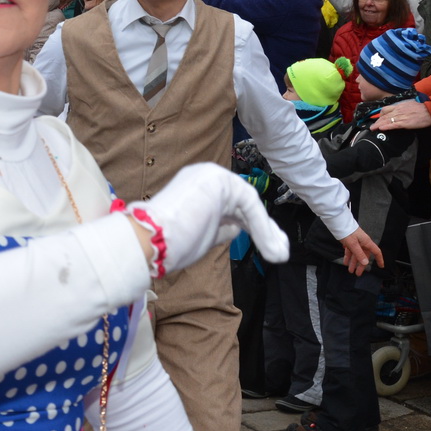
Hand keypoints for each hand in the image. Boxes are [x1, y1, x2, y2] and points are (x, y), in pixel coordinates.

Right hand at [130, 163, 289, 274]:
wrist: (149, 242)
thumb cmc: (168, 244)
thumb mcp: (204, 235)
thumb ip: (220, 228)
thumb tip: (237, 229)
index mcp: (197, 187)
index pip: (233, 204)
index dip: (254, 225)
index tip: (270, 244)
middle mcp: (205, 176)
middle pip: (245, 202)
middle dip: (266, 227)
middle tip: (281, 249)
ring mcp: (212, 176)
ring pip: (249, 205)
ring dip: (267, 232)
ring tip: (278, 254)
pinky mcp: (219, 182)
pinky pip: (250, 206)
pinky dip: (262, 228)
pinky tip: (270, 246)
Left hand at [337, 228, 383, 276]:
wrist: (339, 223)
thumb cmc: (347, 232)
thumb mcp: (353, 244)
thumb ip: (359, 254)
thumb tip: (365, 263)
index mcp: (366, 242)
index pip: (376, 252)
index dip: (379, 259)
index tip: (381, 266)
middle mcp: (362, 243)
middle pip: (364, 256)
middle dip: (361, 265)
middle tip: (357, 273)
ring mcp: (356, 242)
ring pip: (356, 254)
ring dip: (353, 262)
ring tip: (350, 270)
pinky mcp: (350, 241)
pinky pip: (350, 251)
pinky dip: (348, 256)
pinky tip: (345, 262)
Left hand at [373, 99, 430, 130]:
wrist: (429, 110)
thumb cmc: (422, 108)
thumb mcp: (409, 104)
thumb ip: (402, 107)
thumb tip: (398, 110)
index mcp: (399, 106)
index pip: (385, 109)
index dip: (380, 115)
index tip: (378, 119)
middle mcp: (398, 110)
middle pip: (384, 116)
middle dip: (377, 121)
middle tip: (371, 126)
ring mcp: (401, 116)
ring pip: (387, 120)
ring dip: (378, 125)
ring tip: (372, 129)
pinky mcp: (405, 123)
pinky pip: (393, 125)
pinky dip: (386, 127)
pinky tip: (381, 129)